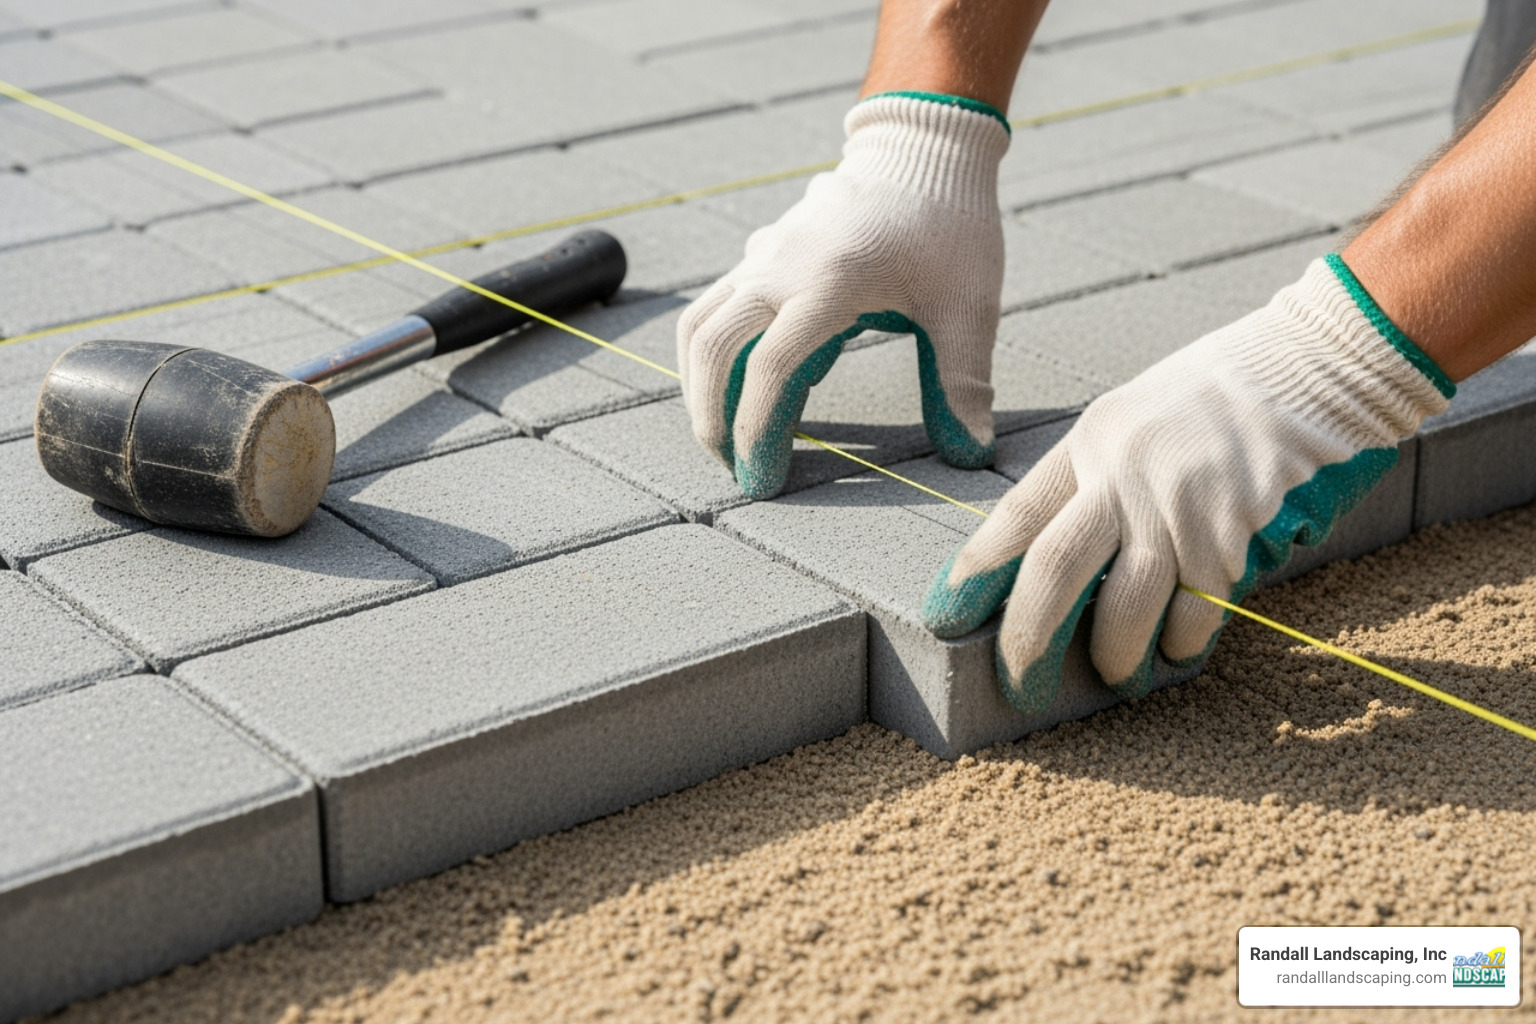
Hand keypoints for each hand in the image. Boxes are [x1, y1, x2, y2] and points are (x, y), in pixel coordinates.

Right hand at [676, 92, 1010, 498]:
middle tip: (733, 469)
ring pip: (698, 327)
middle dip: (712, 417)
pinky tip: (746, 391)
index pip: (769, 367)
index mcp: (829, 281)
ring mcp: (762, 258)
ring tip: (724, 437)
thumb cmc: (949, 225)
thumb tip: (972, 450)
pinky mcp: (759, 257)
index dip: (756, 430)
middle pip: (711, 348)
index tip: (762, 479)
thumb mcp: (967, 306)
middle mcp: (779, 267)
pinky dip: (714, 357)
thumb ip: (963, 380)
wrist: (921, 150)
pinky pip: (712, 309)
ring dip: (699, 387)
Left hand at [921, 256, 1455, 711]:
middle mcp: (1125, 473)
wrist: (1316, 364)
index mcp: (1092, 441)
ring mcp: (1180, 505)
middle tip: (1019, 684)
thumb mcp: (1138, 419)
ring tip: (1116, 675)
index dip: (977, 574)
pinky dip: (1183, 640)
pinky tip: (1180, 648)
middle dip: (1028, 638)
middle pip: (1054, 570)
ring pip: (1125, 605)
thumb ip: (1100, 479)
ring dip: (1114, 654)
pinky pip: (1195, 610)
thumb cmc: (1224, 396)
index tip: (947, 616)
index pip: (1016, 517)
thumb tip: (1065, 560)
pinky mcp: (1235, 534)